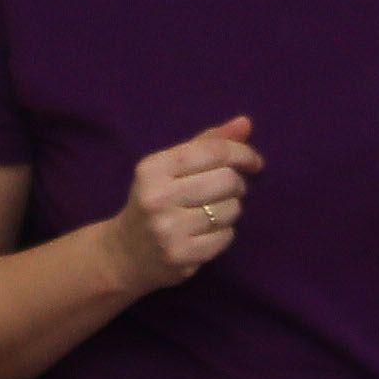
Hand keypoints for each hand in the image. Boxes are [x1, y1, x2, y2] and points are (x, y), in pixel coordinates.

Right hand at [103, 118, 259, 291]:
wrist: (124, 254)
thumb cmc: (154, 202)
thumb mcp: (170, 168)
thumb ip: (206, 144)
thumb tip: (245, 123)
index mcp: (154, 168)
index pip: (213, 151)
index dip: (242, 153)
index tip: (255, 162)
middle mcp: (158, 197)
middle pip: (226, 180)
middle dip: (236, 184)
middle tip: (227, 190)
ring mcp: (168, 229)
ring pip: (230, 210)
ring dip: (231, 210)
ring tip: (212, 213)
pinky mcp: (180, 256)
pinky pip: (225, 237)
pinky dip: (224, 234)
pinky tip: (207, 233)